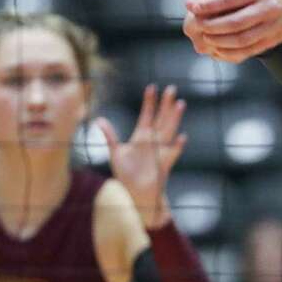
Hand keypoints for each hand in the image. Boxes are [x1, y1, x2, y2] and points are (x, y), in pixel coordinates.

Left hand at [97, 84, 186, 227]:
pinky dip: (177, 146)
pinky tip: (182, 137)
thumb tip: (98, 120)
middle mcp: (153, 141)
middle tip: (171, 89)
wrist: (135, 194)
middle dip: (166, 104)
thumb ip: (110, 135)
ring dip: (174, 118)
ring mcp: (160, 151)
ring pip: (169, 131)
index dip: (149, 102)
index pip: (147, 115)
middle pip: (161, 119)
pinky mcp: (164, 164)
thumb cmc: (127, 174)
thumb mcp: (116, 153)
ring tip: (180, 104)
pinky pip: (172, 153)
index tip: (151, 87)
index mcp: (141, 137)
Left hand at [183, 0, 281, 62]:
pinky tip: (219, 50)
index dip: (209, 6)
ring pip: (242, 40)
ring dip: (220, 41)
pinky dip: (230, 53)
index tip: (194, 8)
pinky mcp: (273, 40)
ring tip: (206, 38)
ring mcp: (272, 26)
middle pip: (235, 22)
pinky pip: (249, 51)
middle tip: (198, 26)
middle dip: (212, 26)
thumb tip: (199, 0)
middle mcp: (269, 7)